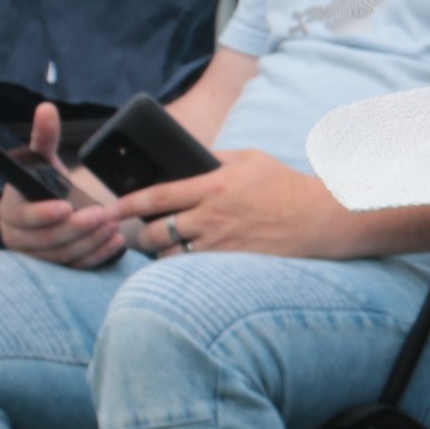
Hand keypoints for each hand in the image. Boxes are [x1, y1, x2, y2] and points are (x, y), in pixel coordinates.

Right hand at [0, 103, 124, 268]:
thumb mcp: (45, 158)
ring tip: (113, 225)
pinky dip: (98, 255)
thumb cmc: (46, 181)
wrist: (57, 207)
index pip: (23, 218)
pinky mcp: (55, 270)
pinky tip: (116, 242)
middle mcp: (17, 238)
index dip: (44, 214)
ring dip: (90, 241)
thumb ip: (44, 136)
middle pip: (46, 241)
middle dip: (77, 228)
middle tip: (103, 215)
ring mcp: (36, 258)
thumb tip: (47, 108)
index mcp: (9, 211)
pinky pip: (76, 267)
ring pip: (63, 256)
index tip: (67, 206)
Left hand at [92, 149, 359, 259]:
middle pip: (155, 232)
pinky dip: (182, 266)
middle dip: (140, 234)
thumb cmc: (284, 185)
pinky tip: (182, 261)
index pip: (156, 197)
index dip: (126, 204)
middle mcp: (211, 217)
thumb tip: (187, 159)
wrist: (318, 218)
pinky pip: (193, 269)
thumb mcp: (249, 159)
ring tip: (160, 248)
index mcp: (211, 186)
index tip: (111, 208)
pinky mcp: (232, 263)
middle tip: (138, 231)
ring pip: (171, 255)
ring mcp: (221, 244)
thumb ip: (214, 159)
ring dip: (160, 253)